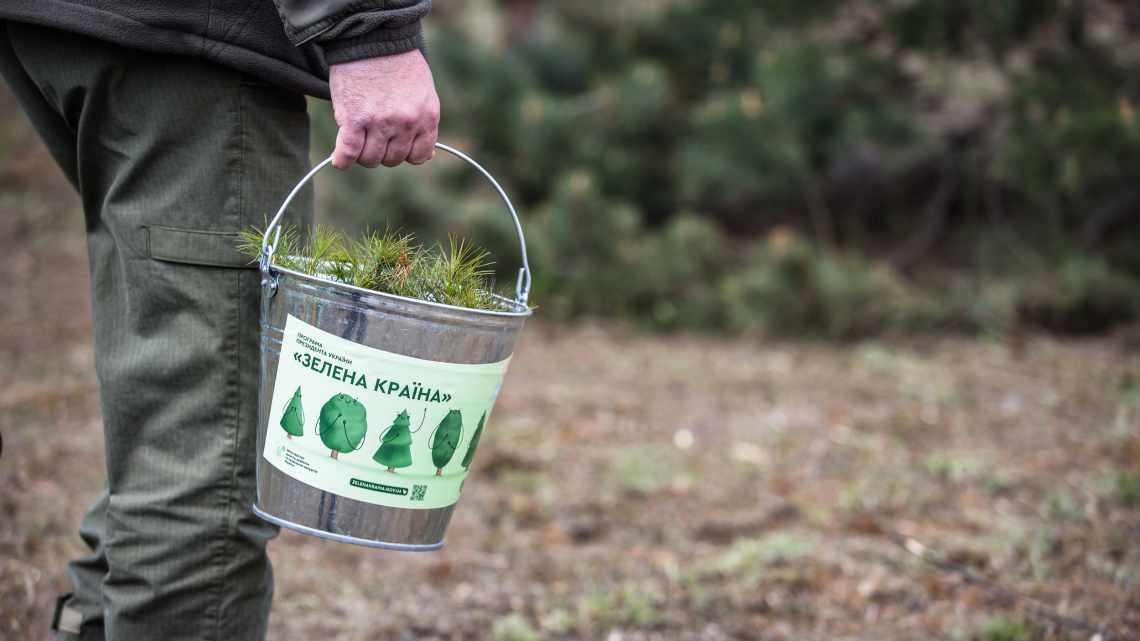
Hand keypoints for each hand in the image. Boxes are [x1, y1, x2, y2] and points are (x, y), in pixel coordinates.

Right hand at [329, 50, 439, 168]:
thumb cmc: (397, 63)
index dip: (405, 153)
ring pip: (370, 159)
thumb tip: (426, 155)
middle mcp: (406, 123)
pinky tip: (339, 159)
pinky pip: (348, 153)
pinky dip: (342, 160)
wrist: (372, 38)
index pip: (418, 156)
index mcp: (427, 116)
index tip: (394, 144)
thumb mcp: (423, 92)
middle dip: (382, 151)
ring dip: (362, 153)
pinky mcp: (354, 120)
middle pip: (392, 159)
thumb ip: (424, 123)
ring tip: (357, 138)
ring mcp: (380, 123)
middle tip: (373, 135)